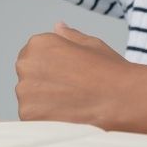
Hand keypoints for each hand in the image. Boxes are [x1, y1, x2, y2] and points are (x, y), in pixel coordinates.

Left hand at [14, 22, 131, 126]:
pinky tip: (67, 117)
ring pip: (30, 98)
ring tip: (72, 105)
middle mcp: (26, 65)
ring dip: (45, 102)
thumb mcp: (92, 45)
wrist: (122, 102)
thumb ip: (69, 36)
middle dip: (46, 83)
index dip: (54, 67)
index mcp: (38, 44)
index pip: (35, 55)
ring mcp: (25, 92)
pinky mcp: (28, 116)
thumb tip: (58, 27)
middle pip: (30, 76)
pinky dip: (46, 120)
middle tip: (73, 91)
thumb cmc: (110, 72)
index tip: (71, 75)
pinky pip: (32, 118)